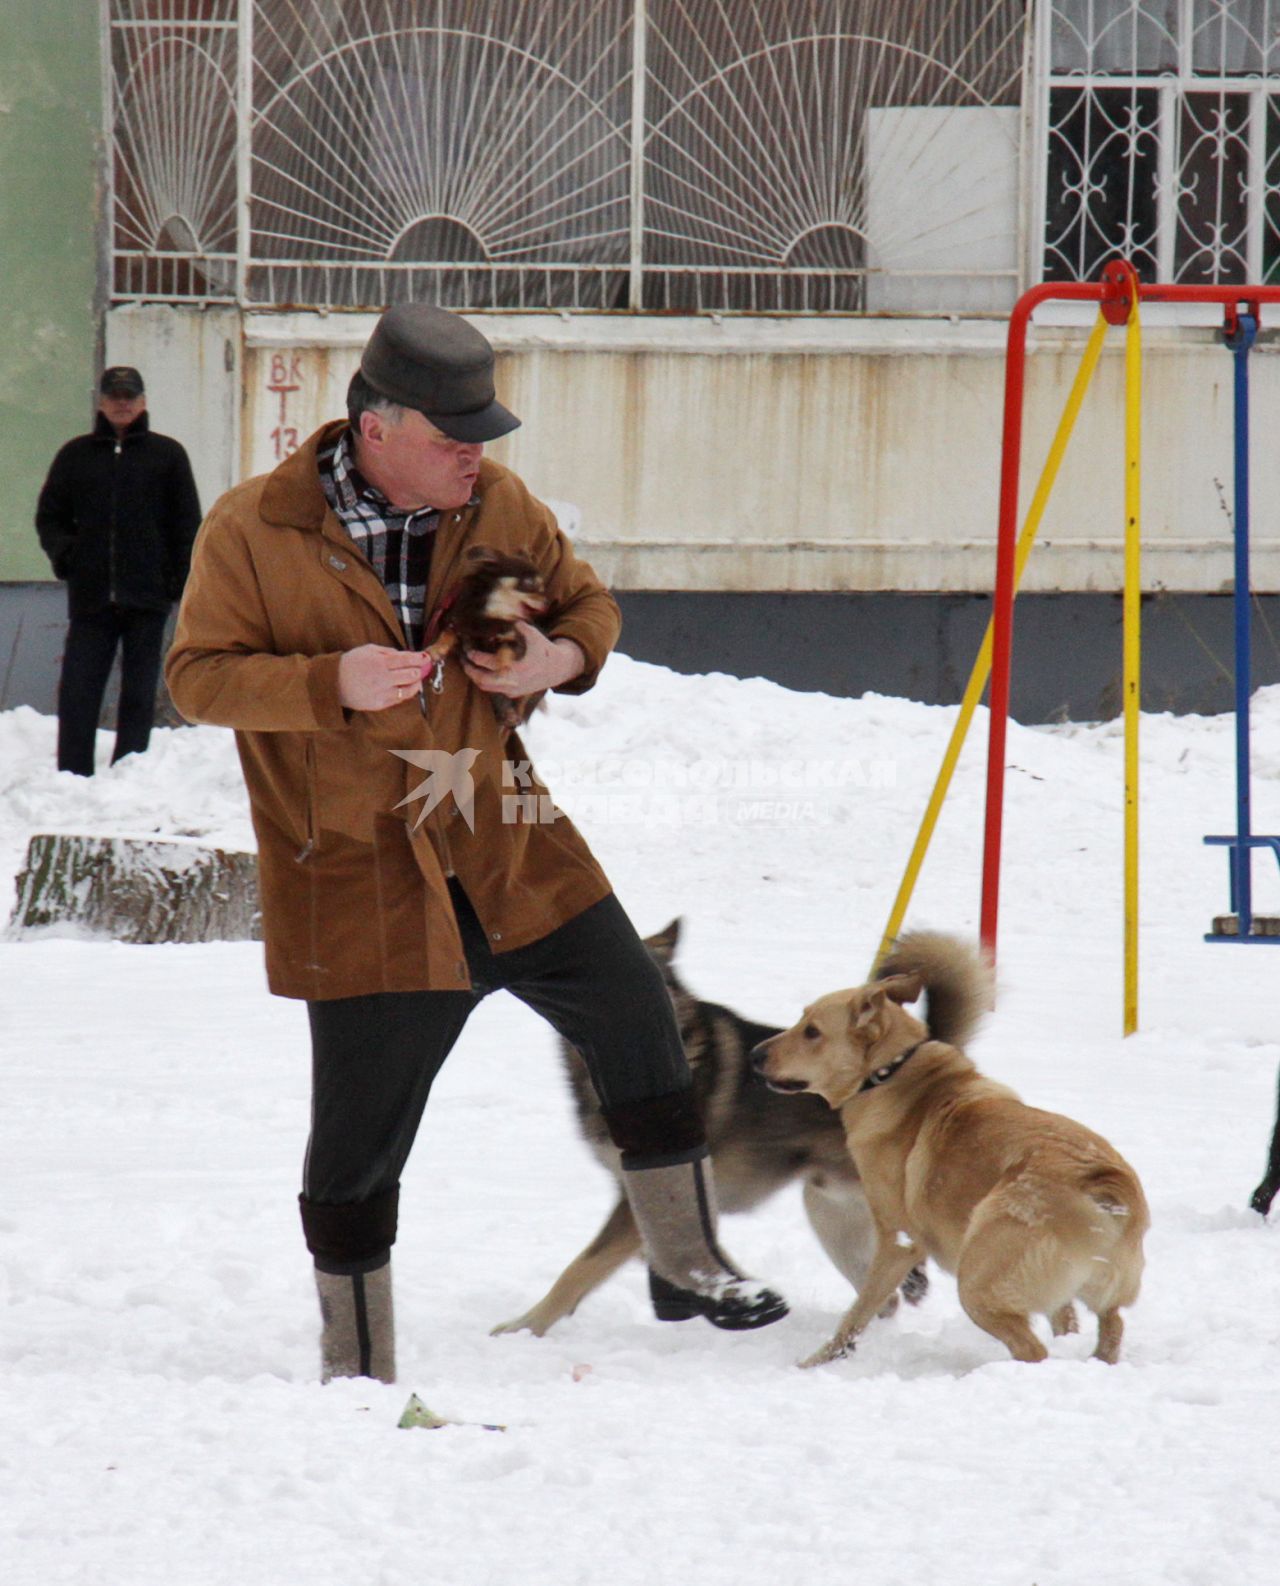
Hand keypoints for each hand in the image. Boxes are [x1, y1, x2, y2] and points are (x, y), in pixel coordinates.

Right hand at [337, 644, 427, 710]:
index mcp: (380, 662)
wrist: (333, 683)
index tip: (426, 657)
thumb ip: (388, 652)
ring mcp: (382, 693)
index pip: (406, 660)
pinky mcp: (379, 704)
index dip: (419, 658)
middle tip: (422, 668)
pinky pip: (399, 699)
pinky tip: (405, 688)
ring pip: (408, 690)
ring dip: (416, 683)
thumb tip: (405, 654)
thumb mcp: (368, 650)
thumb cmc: (351, 664)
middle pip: (411, 675)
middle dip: (419, 670)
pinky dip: (405, 693)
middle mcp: (382, 678)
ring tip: (416, 679)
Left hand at [462, 624, 583, 694]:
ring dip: (476, 678)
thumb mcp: (533, 634)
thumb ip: (518, 626)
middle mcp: (512, 682)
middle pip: (481, 680)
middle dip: (469, 670)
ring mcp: (513, 690)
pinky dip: (486, 682)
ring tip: (469, 667)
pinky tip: (482, 671)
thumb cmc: (544, 649)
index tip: (468, 650)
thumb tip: (503, 617)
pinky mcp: (514, 694)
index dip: (474, 656)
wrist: (559, 668)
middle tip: (463, 660)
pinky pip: (494, 690)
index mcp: (515, 668)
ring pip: (486, 687)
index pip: (487, 663)